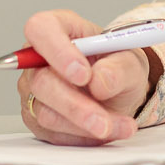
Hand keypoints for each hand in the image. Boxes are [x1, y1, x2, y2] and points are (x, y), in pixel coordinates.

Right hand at [14, 9, 151, 145]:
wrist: (118, 92)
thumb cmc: (116, 66)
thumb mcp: (130, 61)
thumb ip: (119, 68)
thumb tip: (99, 82)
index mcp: (59, 28)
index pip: (41, 29)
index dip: (58, 51)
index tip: (83, 75)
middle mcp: (38, 58)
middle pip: (41, 81)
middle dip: (75, 105)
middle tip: (103, 120)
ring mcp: (33, 89)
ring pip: (47, 113)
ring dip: (86, 126)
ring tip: (120, 125)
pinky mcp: (36, 118)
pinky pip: (54, 133)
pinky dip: (84, 137)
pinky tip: (107, 130)